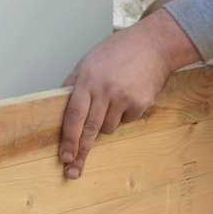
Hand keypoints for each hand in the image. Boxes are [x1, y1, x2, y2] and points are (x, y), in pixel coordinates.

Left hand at [59, 10, 199, 178]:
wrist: (153, 44)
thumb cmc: (118, 50)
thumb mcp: (89, 60)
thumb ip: (74, 83)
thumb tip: (59, 108)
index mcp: (88, 78)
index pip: (73, 115)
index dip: (68, 139)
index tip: (64, 156)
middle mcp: (105, 89)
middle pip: (89, 129)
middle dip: (80, 151)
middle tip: (73, 169)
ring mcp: (124, 97)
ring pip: (108, 128)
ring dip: (106, 124)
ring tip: (113, 101)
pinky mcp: (141, 103)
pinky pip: (127, 121)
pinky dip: (125, 115)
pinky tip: (129, 95)